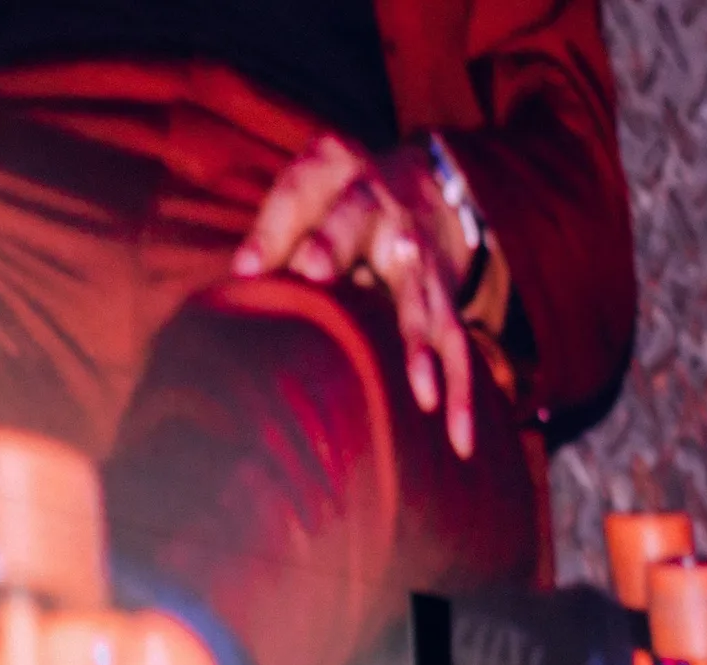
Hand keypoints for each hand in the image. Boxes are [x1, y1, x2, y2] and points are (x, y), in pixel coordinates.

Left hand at [233, 134, 478, 457]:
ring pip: (423, 307)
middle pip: (367, 242)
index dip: (286, 231)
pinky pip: (458, 349)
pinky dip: (463, 395)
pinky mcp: (444, 304)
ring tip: (423, 396)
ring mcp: (422, 267)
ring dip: (422, 351)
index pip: (305, 198)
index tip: (279, 267)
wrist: (425, 182)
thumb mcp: (308, 187)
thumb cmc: (339, 195)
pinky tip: (460, 441)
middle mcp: (387, 222)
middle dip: (347, 263)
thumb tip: (244, 273)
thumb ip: (275, 229)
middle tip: (323, 287)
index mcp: (343, 188)